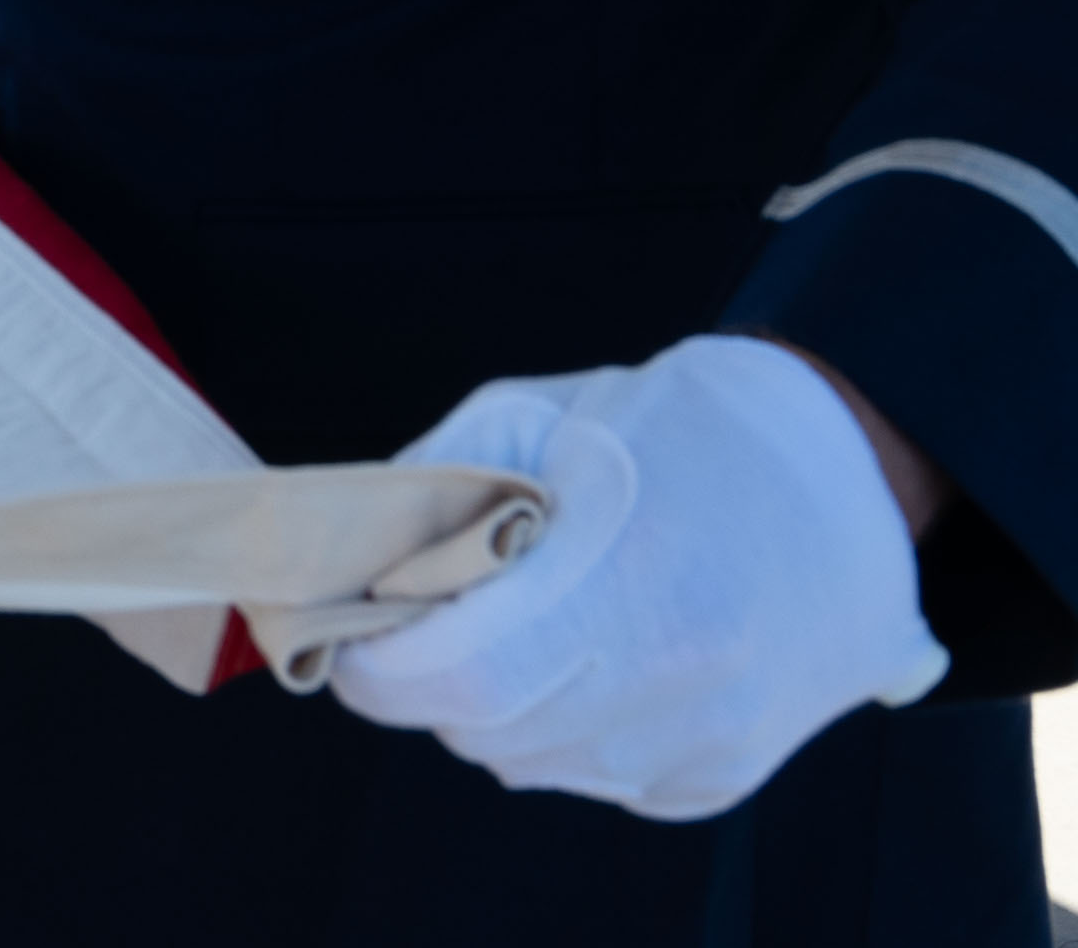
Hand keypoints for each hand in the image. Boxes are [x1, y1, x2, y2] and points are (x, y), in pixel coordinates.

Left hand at [325, 336, 945, 816]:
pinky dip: (563, 733)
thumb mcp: (535, 415)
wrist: (853, 474)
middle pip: (484, 731)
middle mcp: (685, 680)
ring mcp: (714, 740)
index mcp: (635, 580)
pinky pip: (597, 779)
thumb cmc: (679, 428)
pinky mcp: (727, 774)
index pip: (459, 680)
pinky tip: (590, 657)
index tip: (352, 637)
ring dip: (496, 711)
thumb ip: (430, 489)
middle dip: (427, 683)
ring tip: (518, 626)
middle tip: (427, 620)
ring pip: (533, 765)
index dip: (379, 668)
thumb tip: (342, 560)